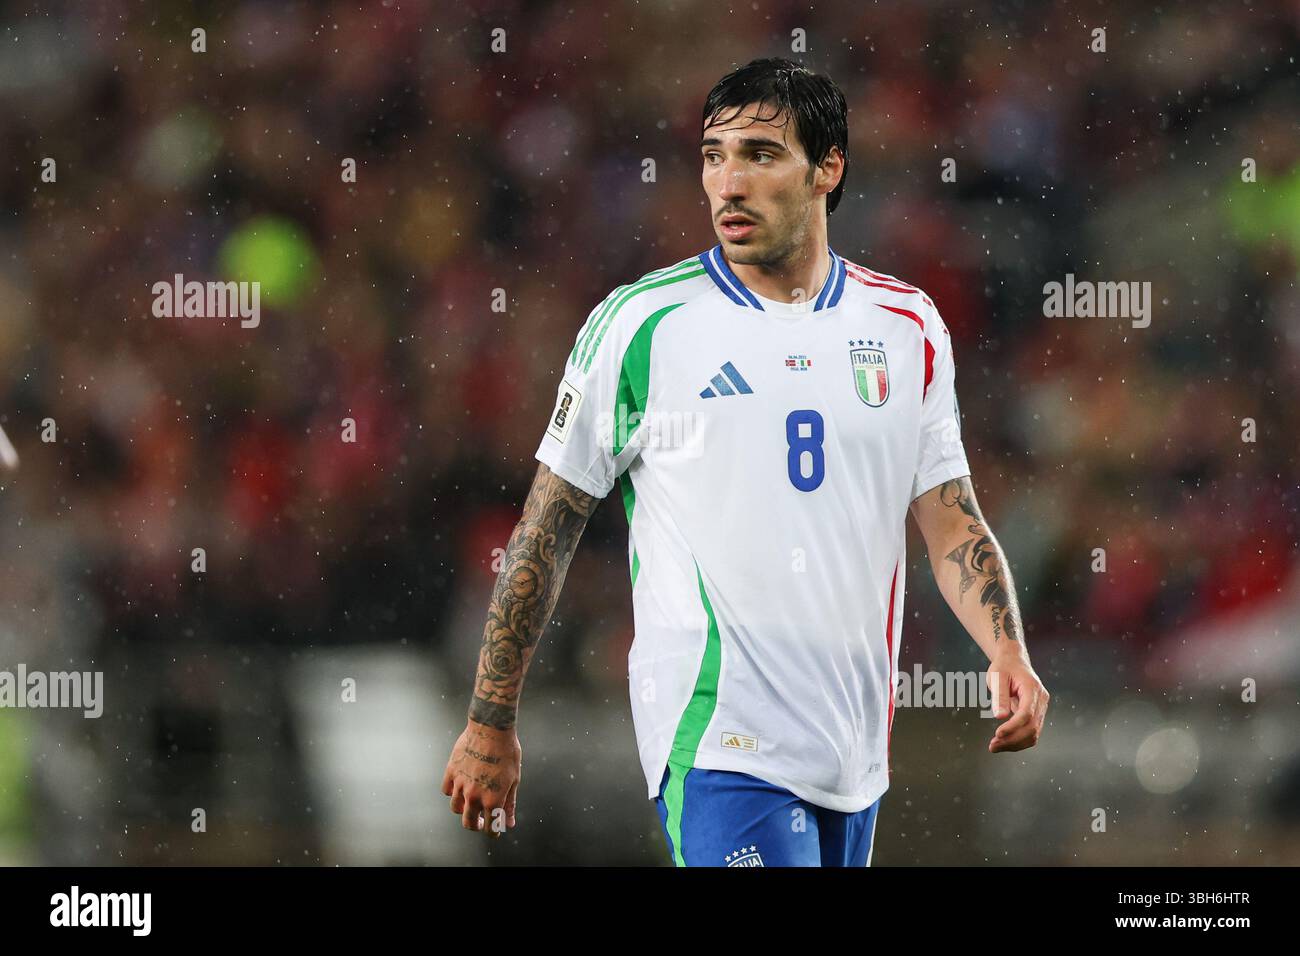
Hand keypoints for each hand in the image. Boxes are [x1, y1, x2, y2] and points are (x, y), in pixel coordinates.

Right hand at [441, 720, 521, 836]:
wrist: (492, 728)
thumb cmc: (508, 752)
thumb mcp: (514, 779)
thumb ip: (509, 804)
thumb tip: (509, 823)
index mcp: (493, 800)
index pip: (490, 827)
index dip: (493, 831)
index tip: (494, 828)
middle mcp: (474, 795)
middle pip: (469, 823)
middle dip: (476, 826)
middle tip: (481, 822)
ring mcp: (460, 784)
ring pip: (456, 808)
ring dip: (464, 810)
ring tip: (471, 803)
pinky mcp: (451, 772)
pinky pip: (447, 790)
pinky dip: (452, 792)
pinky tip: (461, 787)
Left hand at [986, 648, 1048, 752]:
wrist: (1013, 661)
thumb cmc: (1004, 667)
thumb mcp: (997, 676)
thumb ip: (1000, 696)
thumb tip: (1000, 716)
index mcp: (1032, 689)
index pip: (1026, 713)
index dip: (1013, 726)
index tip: (997, 734)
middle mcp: (1041, 700)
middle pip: (1032, 727)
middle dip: (1012, 739)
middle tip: (992, 746)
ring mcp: (1041, 709)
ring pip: (1033, 734)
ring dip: (1015, 744)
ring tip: (995, 746)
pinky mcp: (1036, 715)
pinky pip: (1031, 732)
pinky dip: (1018, 740)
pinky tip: (1003, 742)